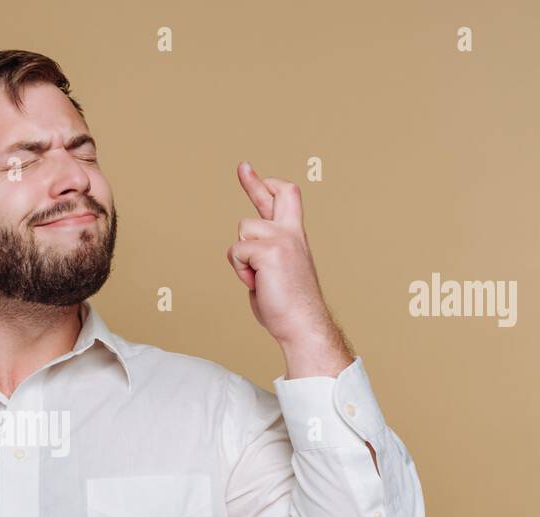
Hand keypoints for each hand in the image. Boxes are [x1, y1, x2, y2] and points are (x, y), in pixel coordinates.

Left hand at [226, 162, 330, 345]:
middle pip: (277, 193)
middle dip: (254, 182)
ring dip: (241, 258)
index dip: (268, 186)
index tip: (253, 174)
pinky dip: (240, 270)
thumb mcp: (276, 272)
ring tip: (257, 277)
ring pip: (242, 231)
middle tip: (242, 167)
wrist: (302, 324)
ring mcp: (282, 239)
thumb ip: (264, 256)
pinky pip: (237, 251)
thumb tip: (246, 255)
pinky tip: (256, 283)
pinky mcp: (269, 251)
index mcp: (294, 237)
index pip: (286, 200)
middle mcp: (291, 233)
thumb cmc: (288, 307)